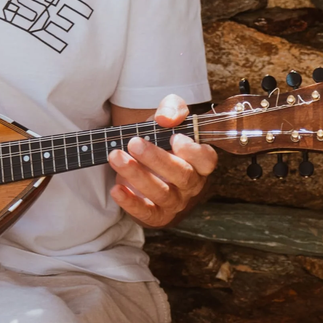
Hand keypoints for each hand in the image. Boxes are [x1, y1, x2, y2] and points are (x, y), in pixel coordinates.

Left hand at [108, 94, 216, 227]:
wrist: (142, 158)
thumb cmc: (160, 136)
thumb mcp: (167, 115)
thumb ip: (172, 108)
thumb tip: (166, 118)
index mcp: (199, 161)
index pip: (206, 159)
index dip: (193, 151)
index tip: (174, 137)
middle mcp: (191, 184)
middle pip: (182, 175)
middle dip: (156, 159)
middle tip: (133, 143)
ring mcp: (175, 201)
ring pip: (162, 193)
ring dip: (137, 175)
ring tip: (115, 157)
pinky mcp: (156, 215)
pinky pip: (147, 213)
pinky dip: (131, 203)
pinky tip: (116, 189)